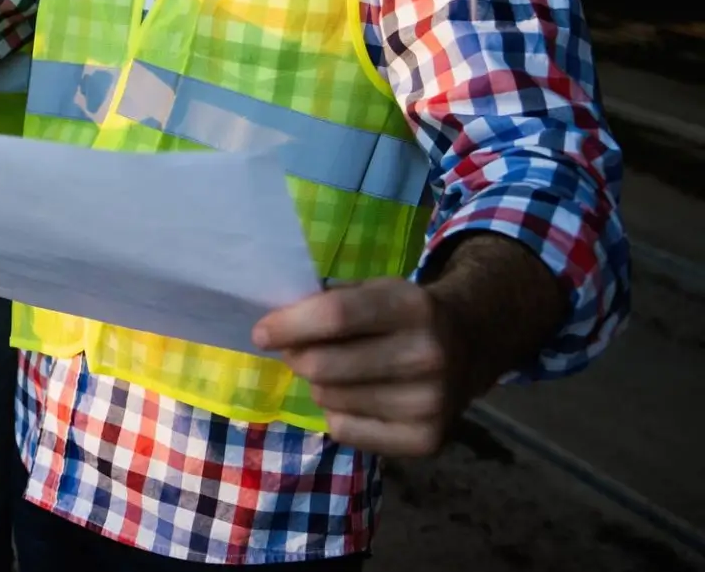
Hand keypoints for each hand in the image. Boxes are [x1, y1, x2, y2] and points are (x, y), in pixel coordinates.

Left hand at [252, 278, 467, 455]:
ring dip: (319, 386)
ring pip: (328, 400)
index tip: (261, 333)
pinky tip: (359, 398)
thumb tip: (273, 329)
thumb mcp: (374, 290)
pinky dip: (337, 415)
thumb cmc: (402, 314)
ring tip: (341, 373)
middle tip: (298, 353)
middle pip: (323, 366)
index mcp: (411, 306)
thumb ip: (326, 303)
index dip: (288, 325)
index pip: (334, 316)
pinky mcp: (427, 440)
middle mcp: (426, 355)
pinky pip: (344, 431)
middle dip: (297, 358)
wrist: (469, 346)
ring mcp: (430, 403)